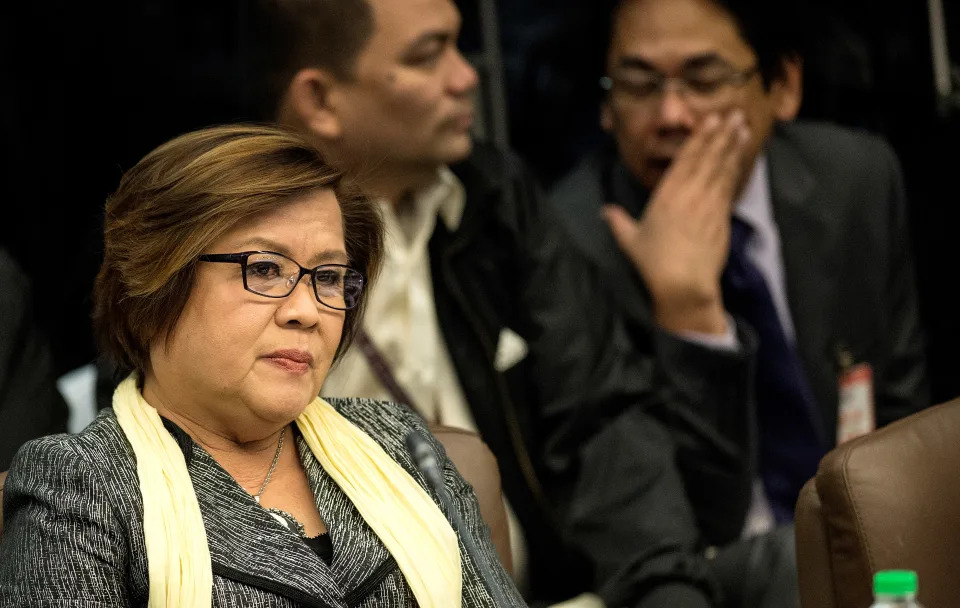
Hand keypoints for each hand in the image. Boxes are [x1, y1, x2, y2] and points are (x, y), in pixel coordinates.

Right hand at [603, 111, 749, 333]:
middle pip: (707, 158)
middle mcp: (688, 194)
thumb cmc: (654, 263)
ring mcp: (708, 204)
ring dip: (732, 146)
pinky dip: (736, 168)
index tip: (709, 120)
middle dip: (720, 134)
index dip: (698, 138)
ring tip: (742, 127)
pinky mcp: (722, 216)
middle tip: (734, 114)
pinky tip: (741, 155)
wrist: (684, 283)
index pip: (685, 160)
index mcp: (665, 195)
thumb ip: (619, 222)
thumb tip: (605, 211)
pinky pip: (729, 186)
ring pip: (722, 168)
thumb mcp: (631, 241)